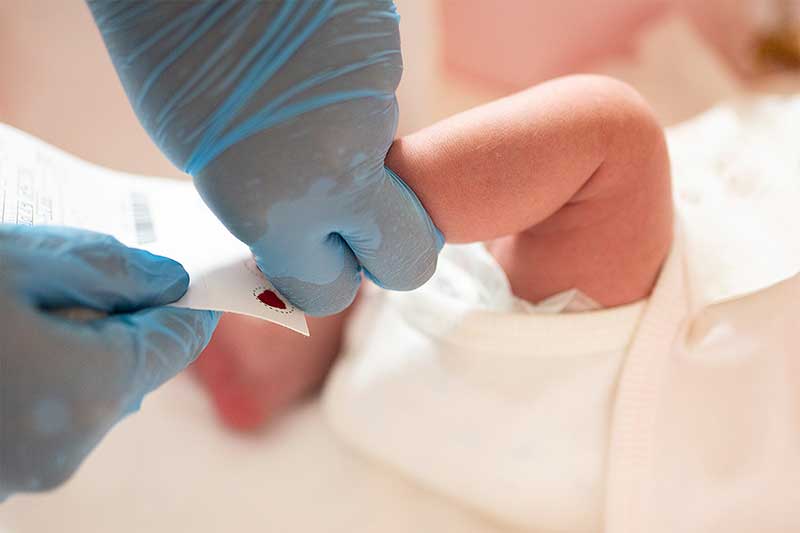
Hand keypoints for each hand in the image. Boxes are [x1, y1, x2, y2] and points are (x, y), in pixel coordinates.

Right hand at [0, 225, 218, 497]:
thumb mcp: (20, 265)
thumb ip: (110, 272)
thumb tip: (170, 282)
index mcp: (89, 391)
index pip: (177, 341)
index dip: (190, 300)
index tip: (200, 271)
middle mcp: (66, 446)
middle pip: (132, 367)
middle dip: (120, 318)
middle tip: (87, 274)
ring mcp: (26, 469)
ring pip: (87, 392)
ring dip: (77, 347)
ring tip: (35, 304)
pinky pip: (47, 416)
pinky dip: (44, 377)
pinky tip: (13, 340)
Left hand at [88, 0, 441, 315]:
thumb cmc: (172, 56)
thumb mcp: (209, 167)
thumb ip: (271, 219)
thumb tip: (310, 242)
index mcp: (273, 212)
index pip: (330, 291)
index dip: (321, 275)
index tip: (313, 257)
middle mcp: (337, 175)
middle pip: (408, 260)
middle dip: (387, 254)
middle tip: (357, 225)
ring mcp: (374, 116)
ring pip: (392, 174)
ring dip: (359, 158)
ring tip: (304, 111)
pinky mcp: (389, 65)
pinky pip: (384, 110)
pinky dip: (356, 104)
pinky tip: (315, 73)